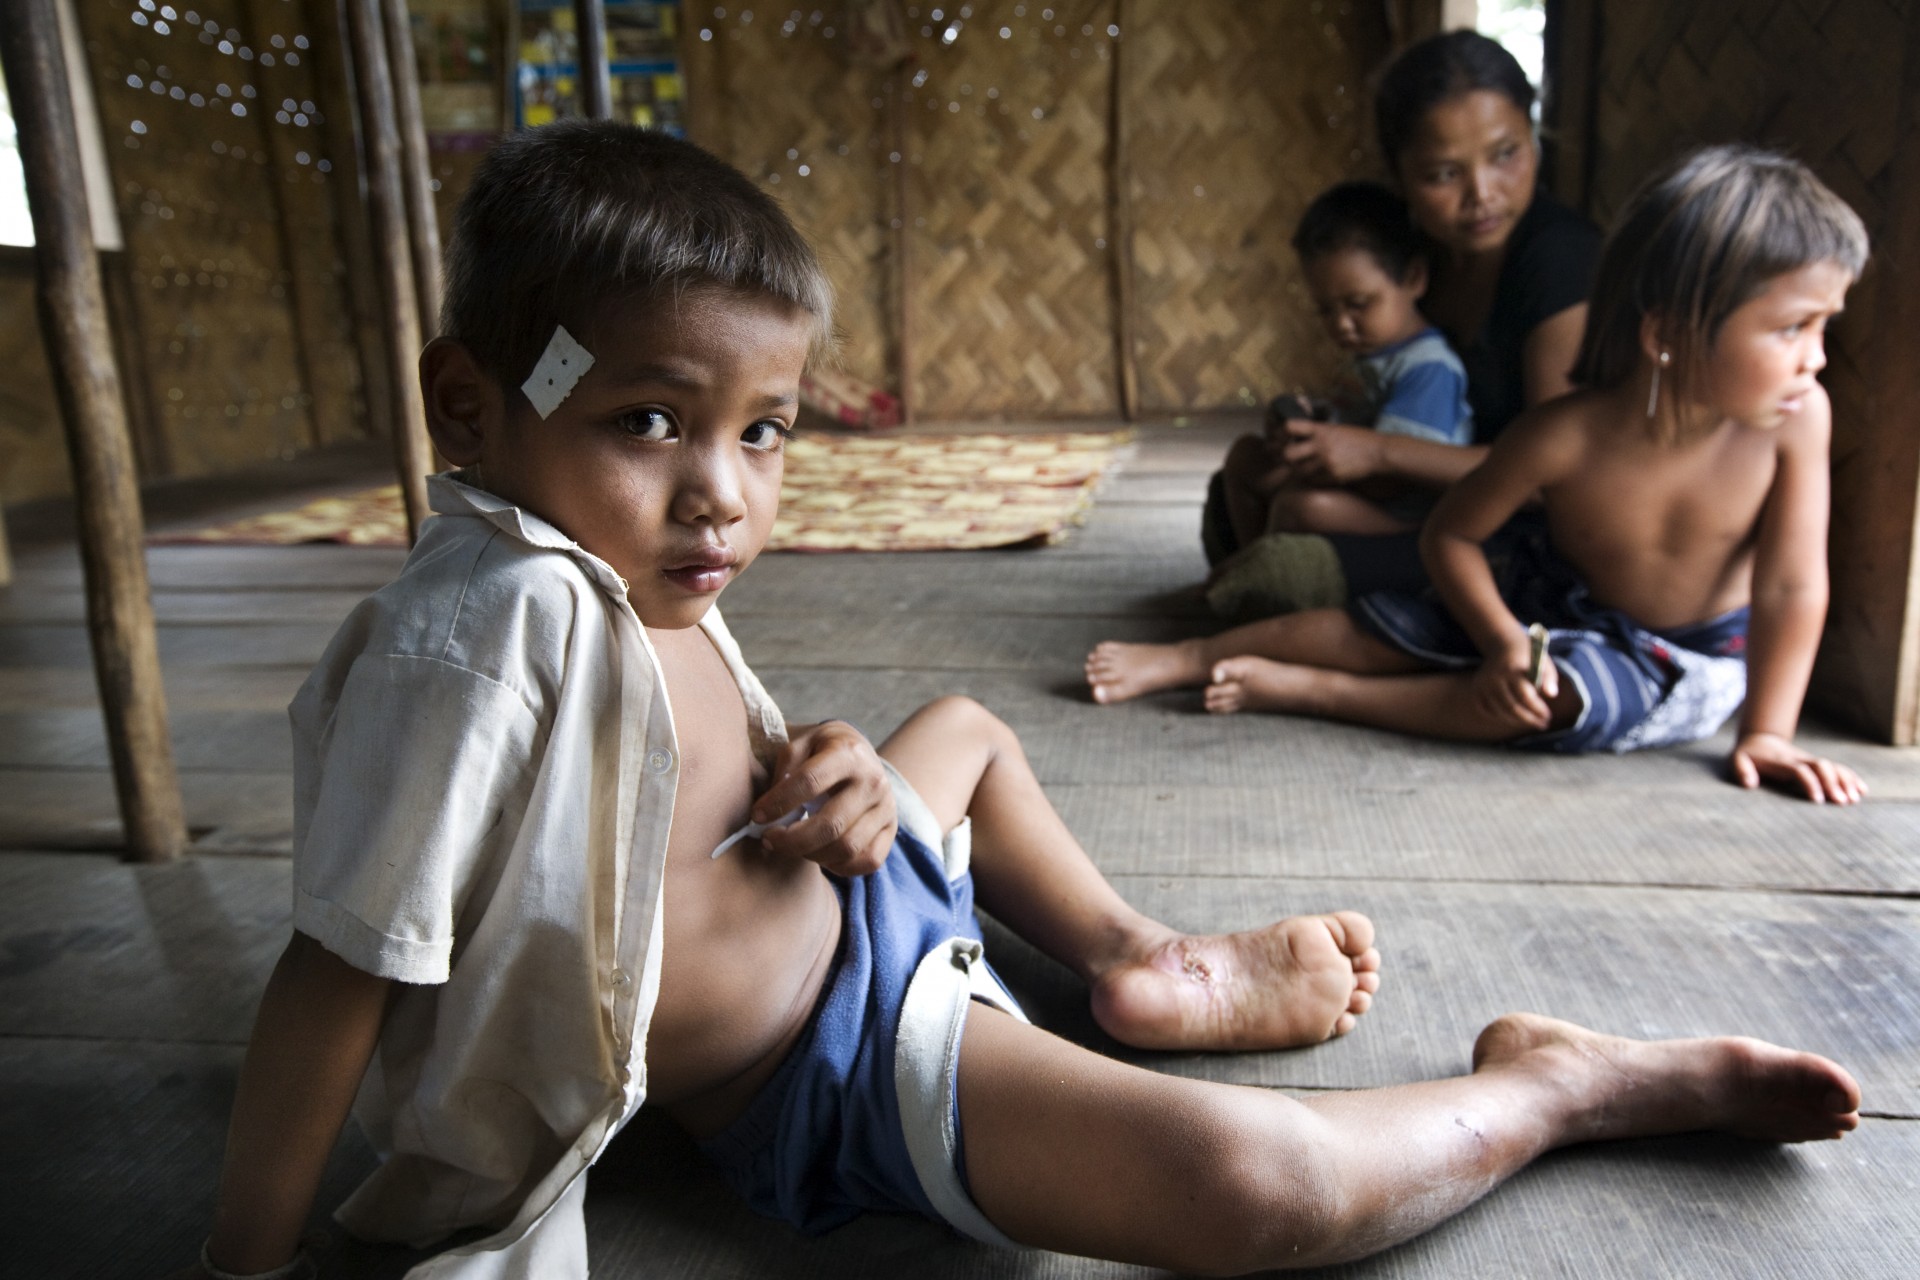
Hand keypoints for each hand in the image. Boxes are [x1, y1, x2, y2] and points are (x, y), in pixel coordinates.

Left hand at [754, 721, 896, 873]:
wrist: (860, 754)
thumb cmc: (821, 750)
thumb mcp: (801, 742)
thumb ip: (784, 767)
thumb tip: (771, 805)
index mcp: (847, 753)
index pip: (810, 781)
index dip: (779, 802)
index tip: (756, 816)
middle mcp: (873, 781)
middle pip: (831, 824)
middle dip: (792, 840)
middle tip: (769, 841)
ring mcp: (886, 807)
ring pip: (847, 847)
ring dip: (811, 855)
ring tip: (792, 847)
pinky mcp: (891, 830)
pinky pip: (868, 860)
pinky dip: (839, 866)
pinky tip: (819, 854)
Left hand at [1279, 421, 1384, 485]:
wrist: (1379, 452)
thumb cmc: (1360, 439)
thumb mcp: (1338, 429)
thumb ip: (1319, 432)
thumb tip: (1300, 436)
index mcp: (1321, 429)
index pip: (1290, 426)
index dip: (1283, 433)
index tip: (1285, 438)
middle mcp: (1321, 445)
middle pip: (1288, 454)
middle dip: (1288, 458)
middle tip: (1293, 460)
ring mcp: (1326, 462)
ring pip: (1299, 471)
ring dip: (1300, 471)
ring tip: (1307, 469)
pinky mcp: (1333, 476)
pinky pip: (1313, 481)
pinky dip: (1313, 480)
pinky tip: (1319, 476)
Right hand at [1471, 634, 1555, 732]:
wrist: (1502, 645)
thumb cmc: (1527, 657)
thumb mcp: (1543, 662)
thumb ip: (1548, 678)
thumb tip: (1552, 695)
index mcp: (1511, 669)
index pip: (1525, 695)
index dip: (1537, 709)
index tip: (1548, 716)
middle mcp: (1494, 678)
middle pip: (1511, 707)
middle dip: (1529, 719)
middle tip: (1542, 724)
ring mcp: (1482, 685)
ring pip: (1500, 712)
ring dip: (1517, 721)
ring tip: (1532, 723)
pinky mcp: (1476, 690)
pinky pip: (1487, 711)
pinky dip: (1500, 717)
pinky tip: (1514, 719)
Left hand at [1730, 731, 1866, 804]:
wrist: (1760, 740)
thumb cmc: (1748, 755)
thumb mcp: (1737, 760)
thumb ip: (1741, 771)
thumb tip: (1750, 784)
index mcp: (1783, 762)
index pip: (1801, 770)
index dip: (1810, 783)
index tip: (1818, 800)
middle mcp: (1801, 760)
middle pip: (1822, 767)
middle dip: (1834, 783)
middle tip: (1842, 802)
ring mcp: (1811, 761)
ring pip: (1833, 767)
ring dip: (1846, 781)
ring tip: (1855, 799)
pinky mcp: (1817, 765)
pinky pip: (1838, 769)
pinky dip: (1851, 778)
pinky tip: (1862, 790)